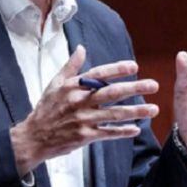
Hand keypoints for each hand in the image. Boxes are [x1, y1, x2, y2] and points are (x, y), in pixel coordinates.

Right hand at [9, 45, 159, 175]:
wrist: (33, 137)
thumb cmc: (45, 109)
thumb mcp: (54, 84)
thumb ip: (70, 66)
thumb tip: (81, 48)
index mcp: (73, 86)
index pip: (98, 74)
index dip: (117, 69)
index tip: (135, 66)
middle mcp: (79, 102)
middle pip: (111, 93)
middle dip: (134, 88)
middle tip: (153, 85)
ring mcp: (82, 120)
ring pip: (114, 114)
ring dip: (136, 111)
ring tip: (153, 109)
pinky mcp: (84, 136)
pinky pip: (108, 133)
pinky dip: (122, 132)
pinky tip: (136, 129)